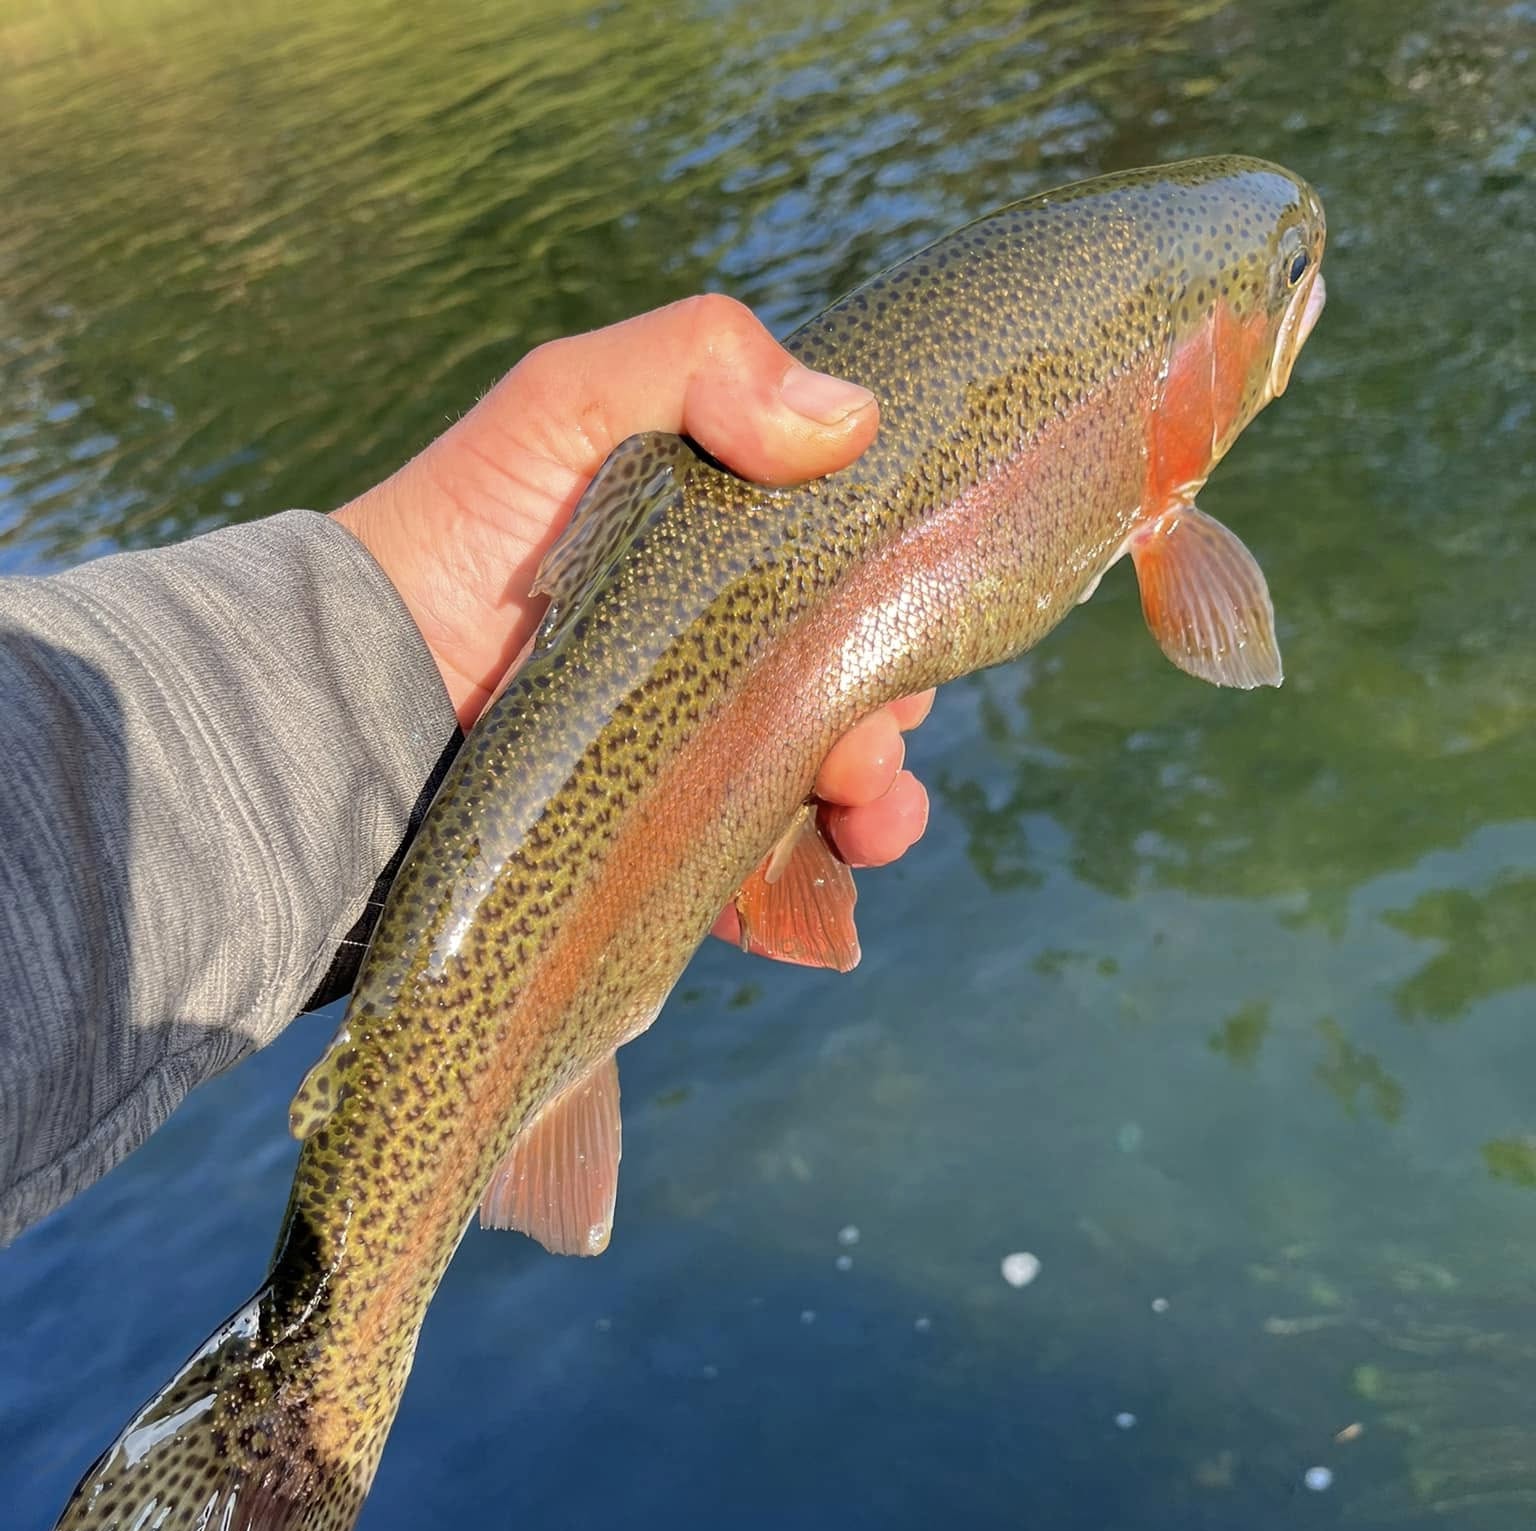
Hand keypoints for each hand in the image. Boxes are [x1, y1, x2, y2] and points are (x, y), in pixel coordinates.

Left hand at [331, 296, 931, 925]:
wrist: (362, 686)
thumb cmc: (463, 529)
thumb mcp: (565, 403)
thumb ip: (697, 361)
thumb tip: (852, 419)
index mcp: (731, 552)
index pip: (855, 570)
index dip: (901, 592)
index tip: (912, 618)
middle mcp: (730, 651)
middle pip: (860, 682)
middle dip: (892, 714)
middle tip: (866, 738)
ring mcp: (701, 752)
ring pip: (831, 782)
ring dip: (880, 803)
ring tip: (868, 818)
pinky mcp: (668, 841)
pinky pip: (764, 873)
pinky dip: (809, 886)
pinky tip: (822, 881)